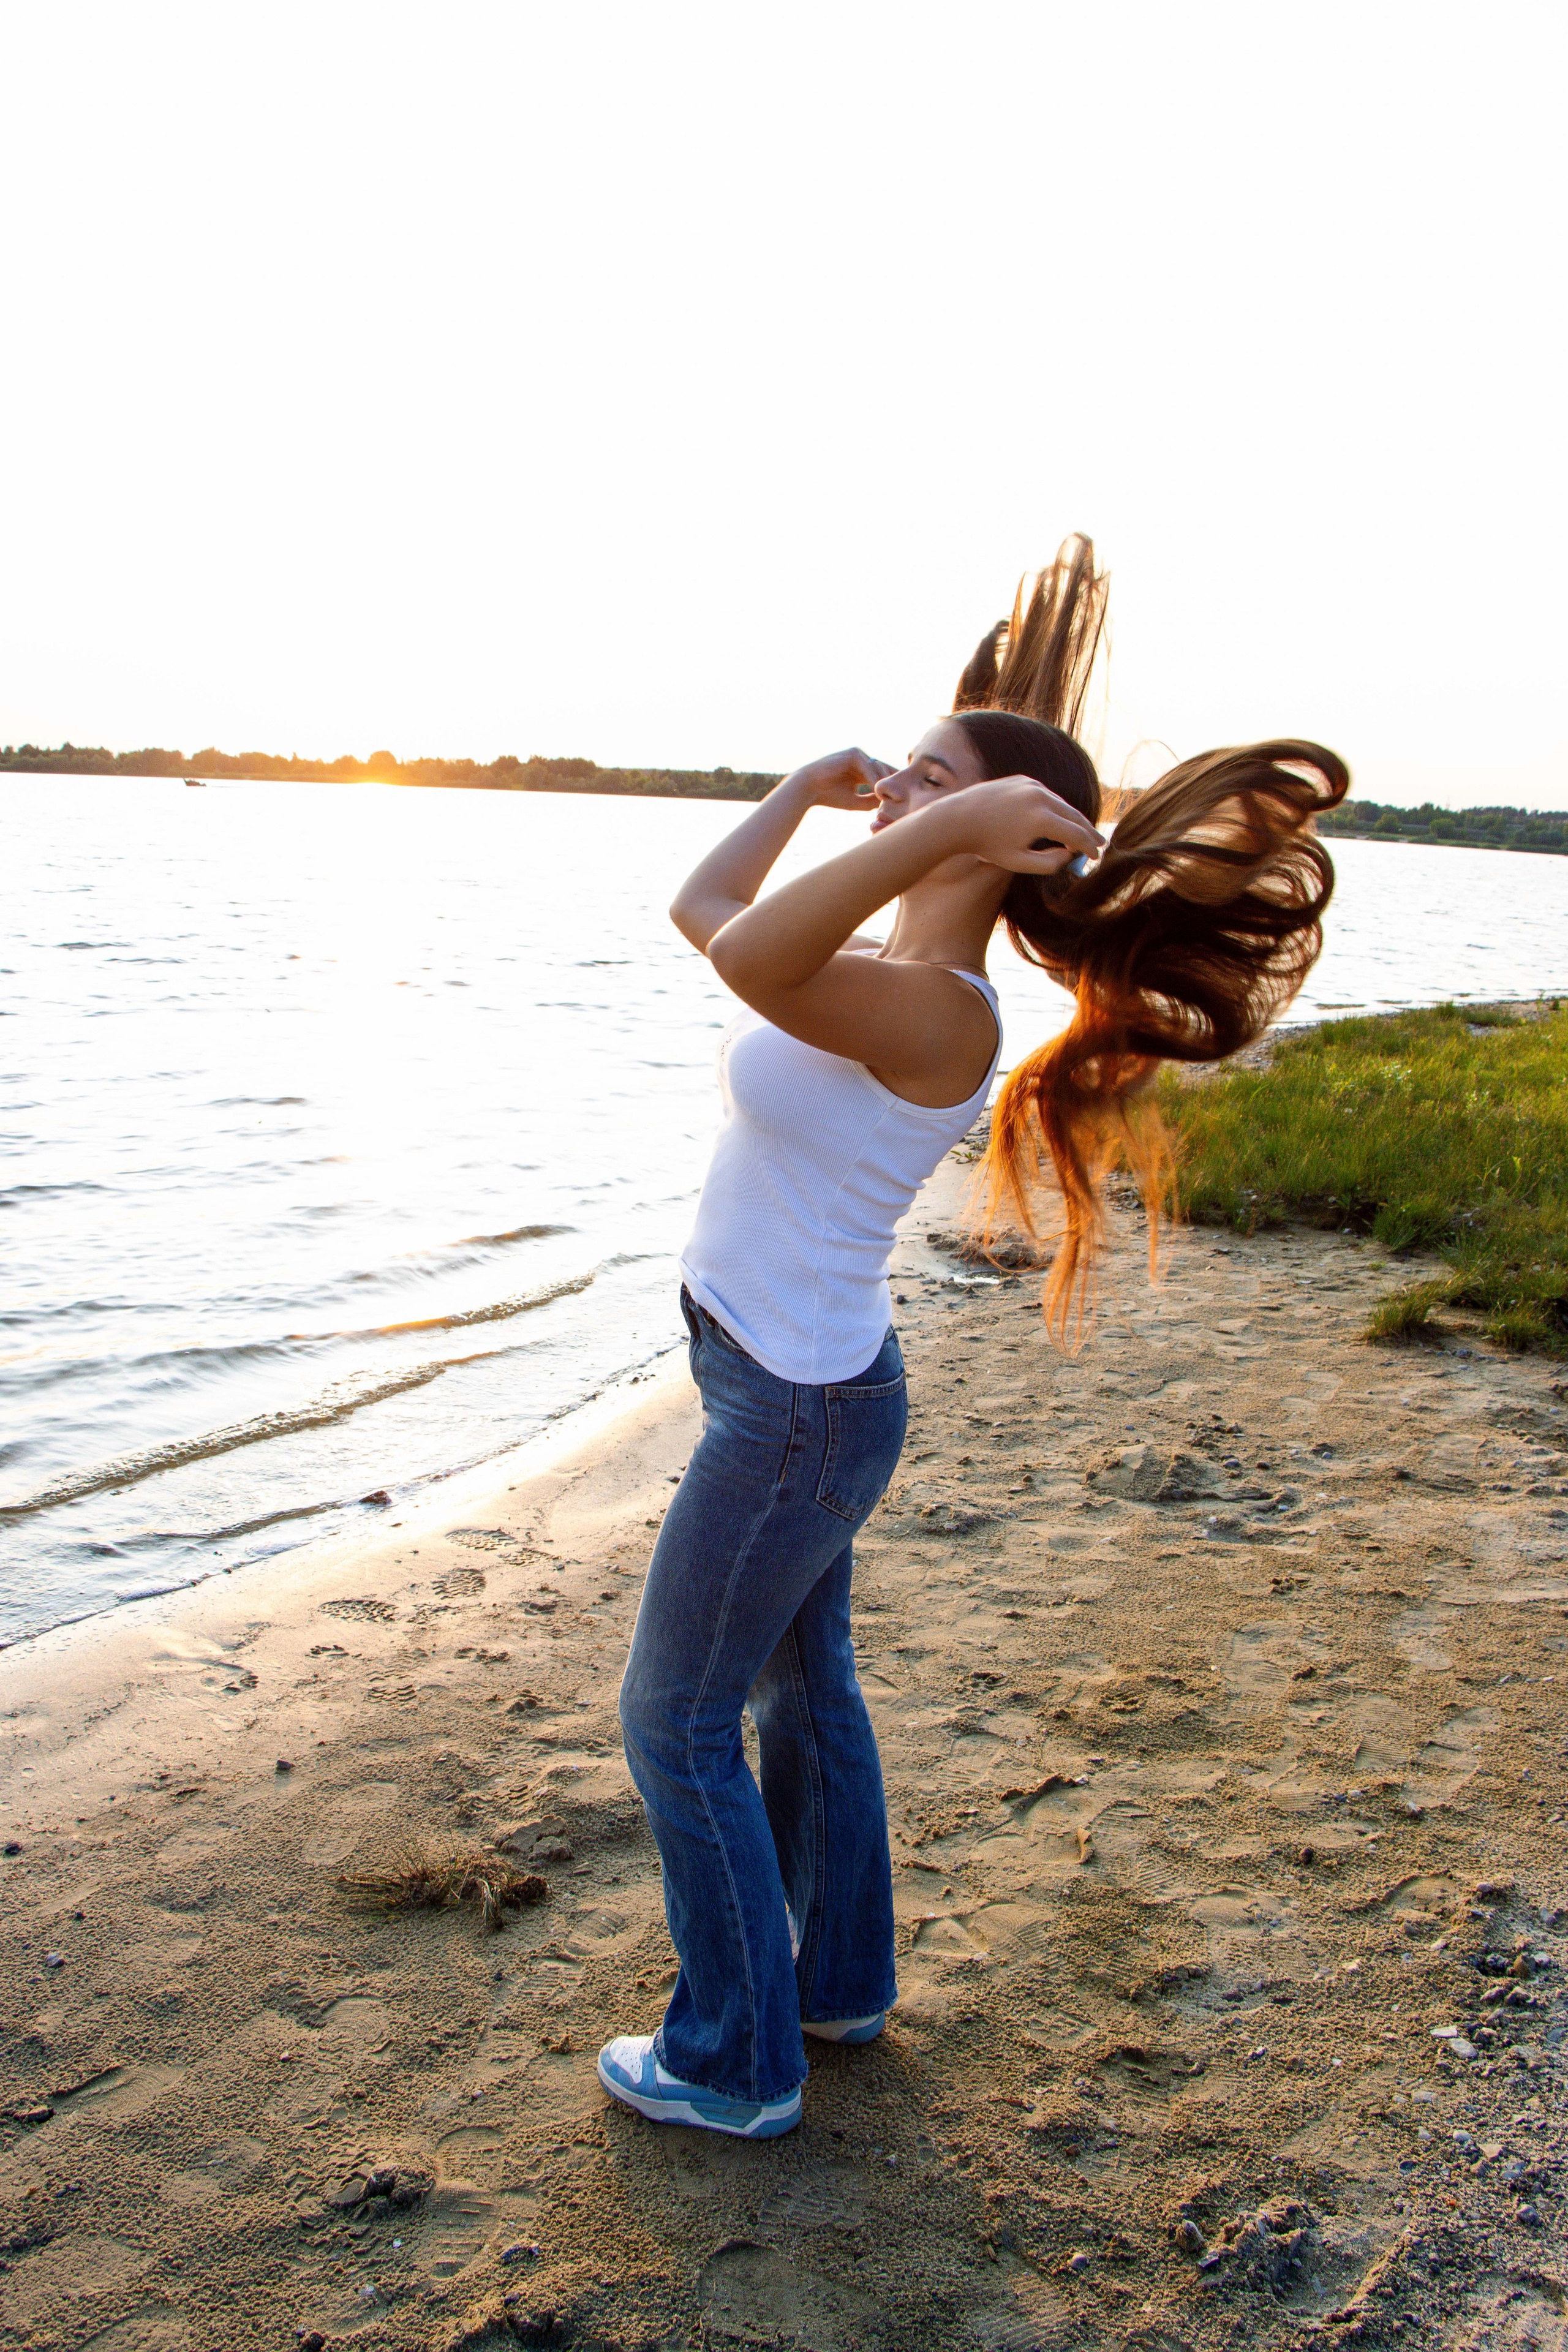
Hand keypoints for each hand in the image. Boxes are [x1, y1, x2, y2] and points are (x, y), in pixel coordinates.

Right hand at [786, 747, 894, 811]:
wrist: (809, 789)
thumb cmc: (829, 796)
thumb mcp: (856, 801)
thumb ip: (872, 801)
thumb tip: (888, 803)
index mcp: (861, 771)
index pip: (881, 776)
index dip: (892, 785)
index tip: (904, 797)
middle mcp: (860, 760)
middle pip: (883, 770)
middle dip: (893, 782)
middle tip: (906, 794)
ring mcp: (857, 755)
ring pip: (878, 769)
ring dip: (885, 783)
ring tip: (893, 796)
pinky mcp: (852, 753)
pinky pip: (868, 768)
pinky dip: (874, 779)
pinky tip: (878, 791)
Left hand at [940, 774, 1104, 873]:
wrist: (959, 818)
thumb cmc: (987, 845)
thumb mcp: (1018, 863)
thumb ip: (1048, 863)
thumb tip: (1069, 854)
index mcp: (1040, 819)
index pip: (1076, 834)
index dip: (1089, 847)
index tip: (1096, 857)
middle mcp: (1040, 797)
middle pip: (1074, 815)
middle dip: (1088, 831)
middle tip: (1099, 844)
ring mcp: (1031, 785)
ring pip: (1061, 804)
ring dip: (1072, 819)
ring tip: (1081, 834)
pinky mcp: (1023, 780)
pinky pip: (1046, 795)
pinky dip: (1055, 808)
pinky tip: (1058, 820)